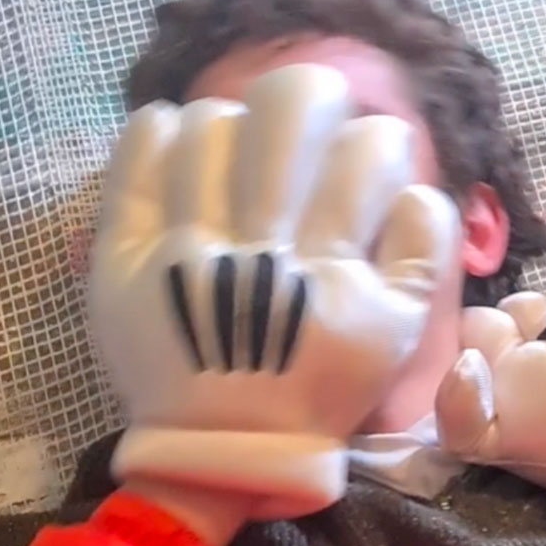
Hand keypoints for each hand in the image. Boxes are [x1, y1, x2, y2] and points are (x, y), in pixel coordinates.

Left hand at [91, 64, 458, 519]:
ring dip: (236, 122)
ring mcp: (185, 251)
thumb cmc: (319, 387)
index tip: (366, 158)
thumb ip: (422, 254)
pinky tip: (183, 146)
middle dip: (313, 95)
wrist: (230, 450)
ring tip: (241, 153)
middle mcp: (261, 253)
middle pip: (290, 111)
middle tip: (309, 117)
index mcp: (333, 273)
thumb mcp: (397, 336)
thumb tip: (418, 184)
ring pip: (212, 123)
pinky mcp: (124, 257)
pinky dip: (161, 130)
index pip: (370, 153)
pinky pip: (137, 155)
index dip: (379, 140)